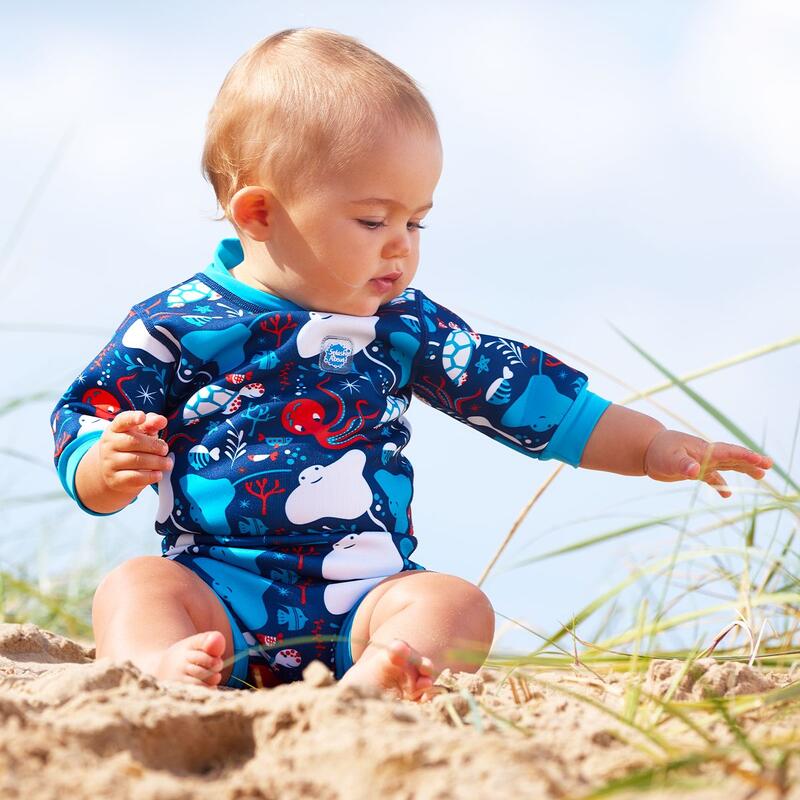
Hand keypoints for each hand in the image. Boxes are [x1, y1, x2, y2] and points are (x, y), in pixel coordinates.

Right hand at [97, 410, 171, 496]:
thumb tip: (162, 420)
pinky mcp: (115, 479)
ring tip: (168, 463)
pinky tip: (158, 474)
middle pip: (133, 441)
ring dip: (157, 462)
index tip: (142, 417)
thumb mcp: (140, 432)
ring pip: (136, 460)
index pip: (121, 420)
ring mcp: (109, 462)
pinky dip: (151, 476)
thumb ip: (151, 423)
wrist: (115, 471)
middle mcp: (109, 444)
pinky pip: (135, 477)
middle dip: (154, 445)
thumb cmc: (132, 447)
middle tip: (165, 449)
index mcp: (115, 429)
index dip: (132, 418)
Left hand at [643, 430, 771, 498]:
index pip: (730, 452)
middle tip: (769, 466)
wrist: (644, 450)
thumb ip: (683, 464)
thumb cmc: (657, 451)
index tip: (763, 461)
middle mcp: (706, 454)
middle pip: (734, 458)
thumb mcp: (670, 459)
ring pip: (727, 466)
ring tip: (761, 476)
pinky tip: (727, 495)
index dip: (747, 456)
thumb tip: (695, 470)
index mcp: (705, 450)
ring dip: (743, 469)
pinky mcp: (693, 471)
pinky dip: (721, 485)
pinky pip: (712, 477)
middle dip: (752, 461)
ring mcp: (701, 462)